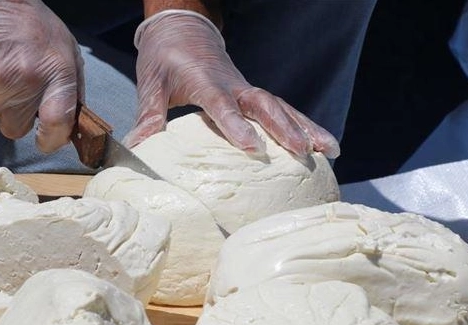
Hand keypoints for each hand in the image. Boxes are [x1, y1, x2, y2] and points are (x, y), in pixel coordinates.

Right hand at [0, 0, 83, 152]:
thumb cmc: (31, 25)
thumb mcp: (66, 50)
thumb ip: (71, 90)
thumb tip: (72, 127)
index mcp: (56, 72)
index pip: (58, 123)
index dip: (52, 140)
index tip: (47, 141)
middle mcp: (26, 79)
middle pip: (16, 129)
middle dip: (16, 116)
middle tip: (17, 88)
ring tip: (0, 68)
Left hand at [124, 10, 339, 158]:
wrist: (183, 29)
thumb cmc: (164, 58)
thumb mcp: (151, 83)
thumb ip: (148, 115)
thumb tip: (136, 148)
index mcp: (205, 81)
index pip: (222, 104)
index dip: (236, 125)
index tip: (251, 148)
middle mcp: (232, 84)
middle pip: (264, 104)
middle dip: (285, 128)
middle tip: (303, 153)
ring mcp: (246, 89)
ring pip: (282, 107)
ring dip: (306, 128)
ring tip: (331, 151)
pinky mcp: (253, 96)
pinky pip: (283, 110)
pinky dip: (304, 126)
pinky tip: (323, 146)